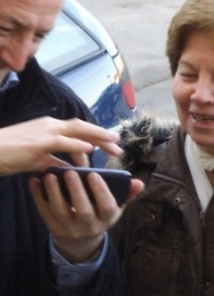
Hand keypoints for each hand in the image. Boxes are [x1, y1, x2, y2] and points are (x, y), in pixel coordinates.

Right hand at [0, 116, 123, 175]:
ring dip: (97, 137)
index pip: (78, 129)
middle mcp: (50, 125)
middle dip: (103, 135)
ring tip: (114, 144)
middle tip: (120, 144)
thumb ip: (54, 161)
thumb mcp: (37, 159)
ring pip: (77, 130)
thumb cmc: (8, 155)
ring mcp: (44, 131)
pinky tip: (90, 148)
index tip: (111, 144)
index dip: (96, 136)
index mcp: (49, 128)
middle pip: (83, 127)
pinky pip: (62, 141)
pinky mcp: (38, 142)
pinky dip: (77, 143)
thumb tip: (70, 169)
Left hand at [29, 169, 144, 262]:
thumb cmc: (100, 216)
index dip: (101, 192)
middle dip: (77, 191)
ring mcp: (69, 228)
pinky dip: (38, 196)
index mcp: (106, 219)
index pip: (107, 207)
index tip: (95, 174)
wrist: (80, 241)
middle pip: (83, 210)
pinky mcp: (52, 226)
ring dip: (54, 193)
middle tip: (71, 172)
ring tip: (51, 174)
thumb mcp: (116, 208)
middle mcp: (88, 226)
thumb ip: (127, 194)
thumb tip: (140, 182)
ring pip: (60, 211)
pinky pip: (43, 211)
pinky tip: (35, 181)